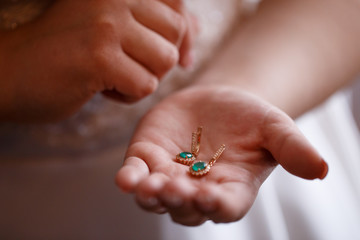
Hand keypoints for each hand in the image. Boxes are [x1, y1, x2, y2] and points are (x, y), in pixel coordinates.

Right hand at [0, 0, 194, 121]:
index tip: (180, 59)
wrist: (12, 71)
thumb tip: (195, 34)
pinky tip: (101, 88)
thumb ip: (155, 27)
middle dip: (158, 61)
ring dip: (143, 79)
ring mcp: (106, 25)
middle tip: (128, 68)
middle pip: (175, 35)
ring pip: (163, 61)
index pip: (177, 8)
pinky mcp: (99, 57)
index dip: (184, 37)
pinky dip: (127, 96)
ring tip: (112, 77)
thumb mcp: (113, 30)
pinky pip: (144, 86)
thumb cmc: (65, 53)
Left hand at [116, 86, 327, 225]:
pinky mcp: (149, 160)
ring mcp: (170, 177)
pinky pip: (136, 175)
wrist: (218, 101)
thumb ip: (293, 148)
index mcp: (231, 189)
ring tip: (148, 186)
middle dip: (180, 200)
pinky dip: (130, 179)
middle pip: (187, 208)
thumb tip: (322, 168)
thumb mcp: (274, 128)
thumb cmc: (249, 118)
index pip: (225, 206)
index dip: (218, 206)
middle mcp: (198, 190)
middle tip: (175, 189)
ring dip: (152, 195)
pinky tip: (125, 178)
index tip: (212, 199)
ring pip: (158, 198)